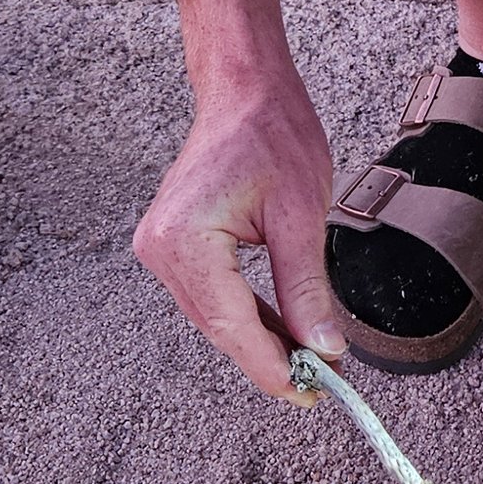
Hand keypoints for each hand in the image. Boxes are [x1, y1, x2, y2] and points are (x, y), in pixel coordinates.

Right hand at [135, 0, 342, 396]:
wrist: (245, 90)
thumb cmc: (273, 135)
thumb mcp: (301, 217)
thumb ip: (307, 290)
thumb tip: (323, 349)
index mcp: (185, 240)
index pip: (232, 323)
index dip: (271, 365)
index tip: (309, 393)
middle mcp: (160, 248)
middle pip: (219, 326)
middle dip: (268, 356)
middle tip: (318, 383)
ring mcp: (160, 247)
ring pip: (214, 317)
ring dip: (258, 338)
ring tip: (307, 359)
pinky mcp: (172, 244)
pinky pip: (211, 295)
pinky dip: (246, 314)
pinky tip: (281, 328)